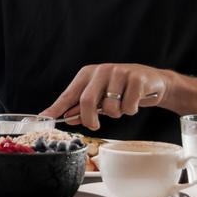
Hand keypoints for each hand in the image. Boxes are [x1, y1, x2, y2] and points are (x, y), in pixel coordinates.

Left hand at [39, 63, 170, 130]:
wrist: (153, 81)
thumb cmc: (121, 90)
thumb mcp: (100, 97)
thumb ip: (83, 107)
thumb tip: (67, 118)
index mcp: (87, 74)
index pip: (68, 94)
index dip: (56, 108)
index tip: (43, 119)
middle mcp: (101, 71)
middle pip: (86, 100)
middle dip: (89, 119)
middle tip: (94, 126)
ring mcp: (120, 73)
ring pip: (110, 107)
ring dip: (116, 114)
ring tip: (121, 106)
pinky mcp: (137, 79)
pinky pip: (128, 106)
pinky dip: (131, 110)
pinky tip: (135, 102)